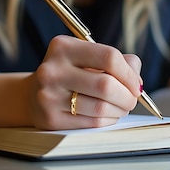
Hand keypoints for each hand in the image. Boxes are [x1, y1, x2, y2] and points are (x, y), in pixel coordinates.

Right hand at [27, 35, 142, 129]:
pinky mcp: (50, 118)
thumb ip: (119, 62)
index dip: (129, 74)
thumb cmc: (71, 73)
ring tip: (121, 107)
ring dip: (119, 110)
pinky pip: (91, 122)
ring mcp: (49, 95)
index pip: (109, 57)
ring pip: (100, 107)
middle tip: (132, 100)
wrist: (33, 95)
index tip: (136, 84)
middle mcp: (52, 70)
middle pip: (106, 85)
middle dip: (127, 96)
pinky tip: (107, 115)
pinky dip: (107, 120)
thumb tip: (136, 82)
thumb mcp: (89, 57)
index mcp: (63, 47)